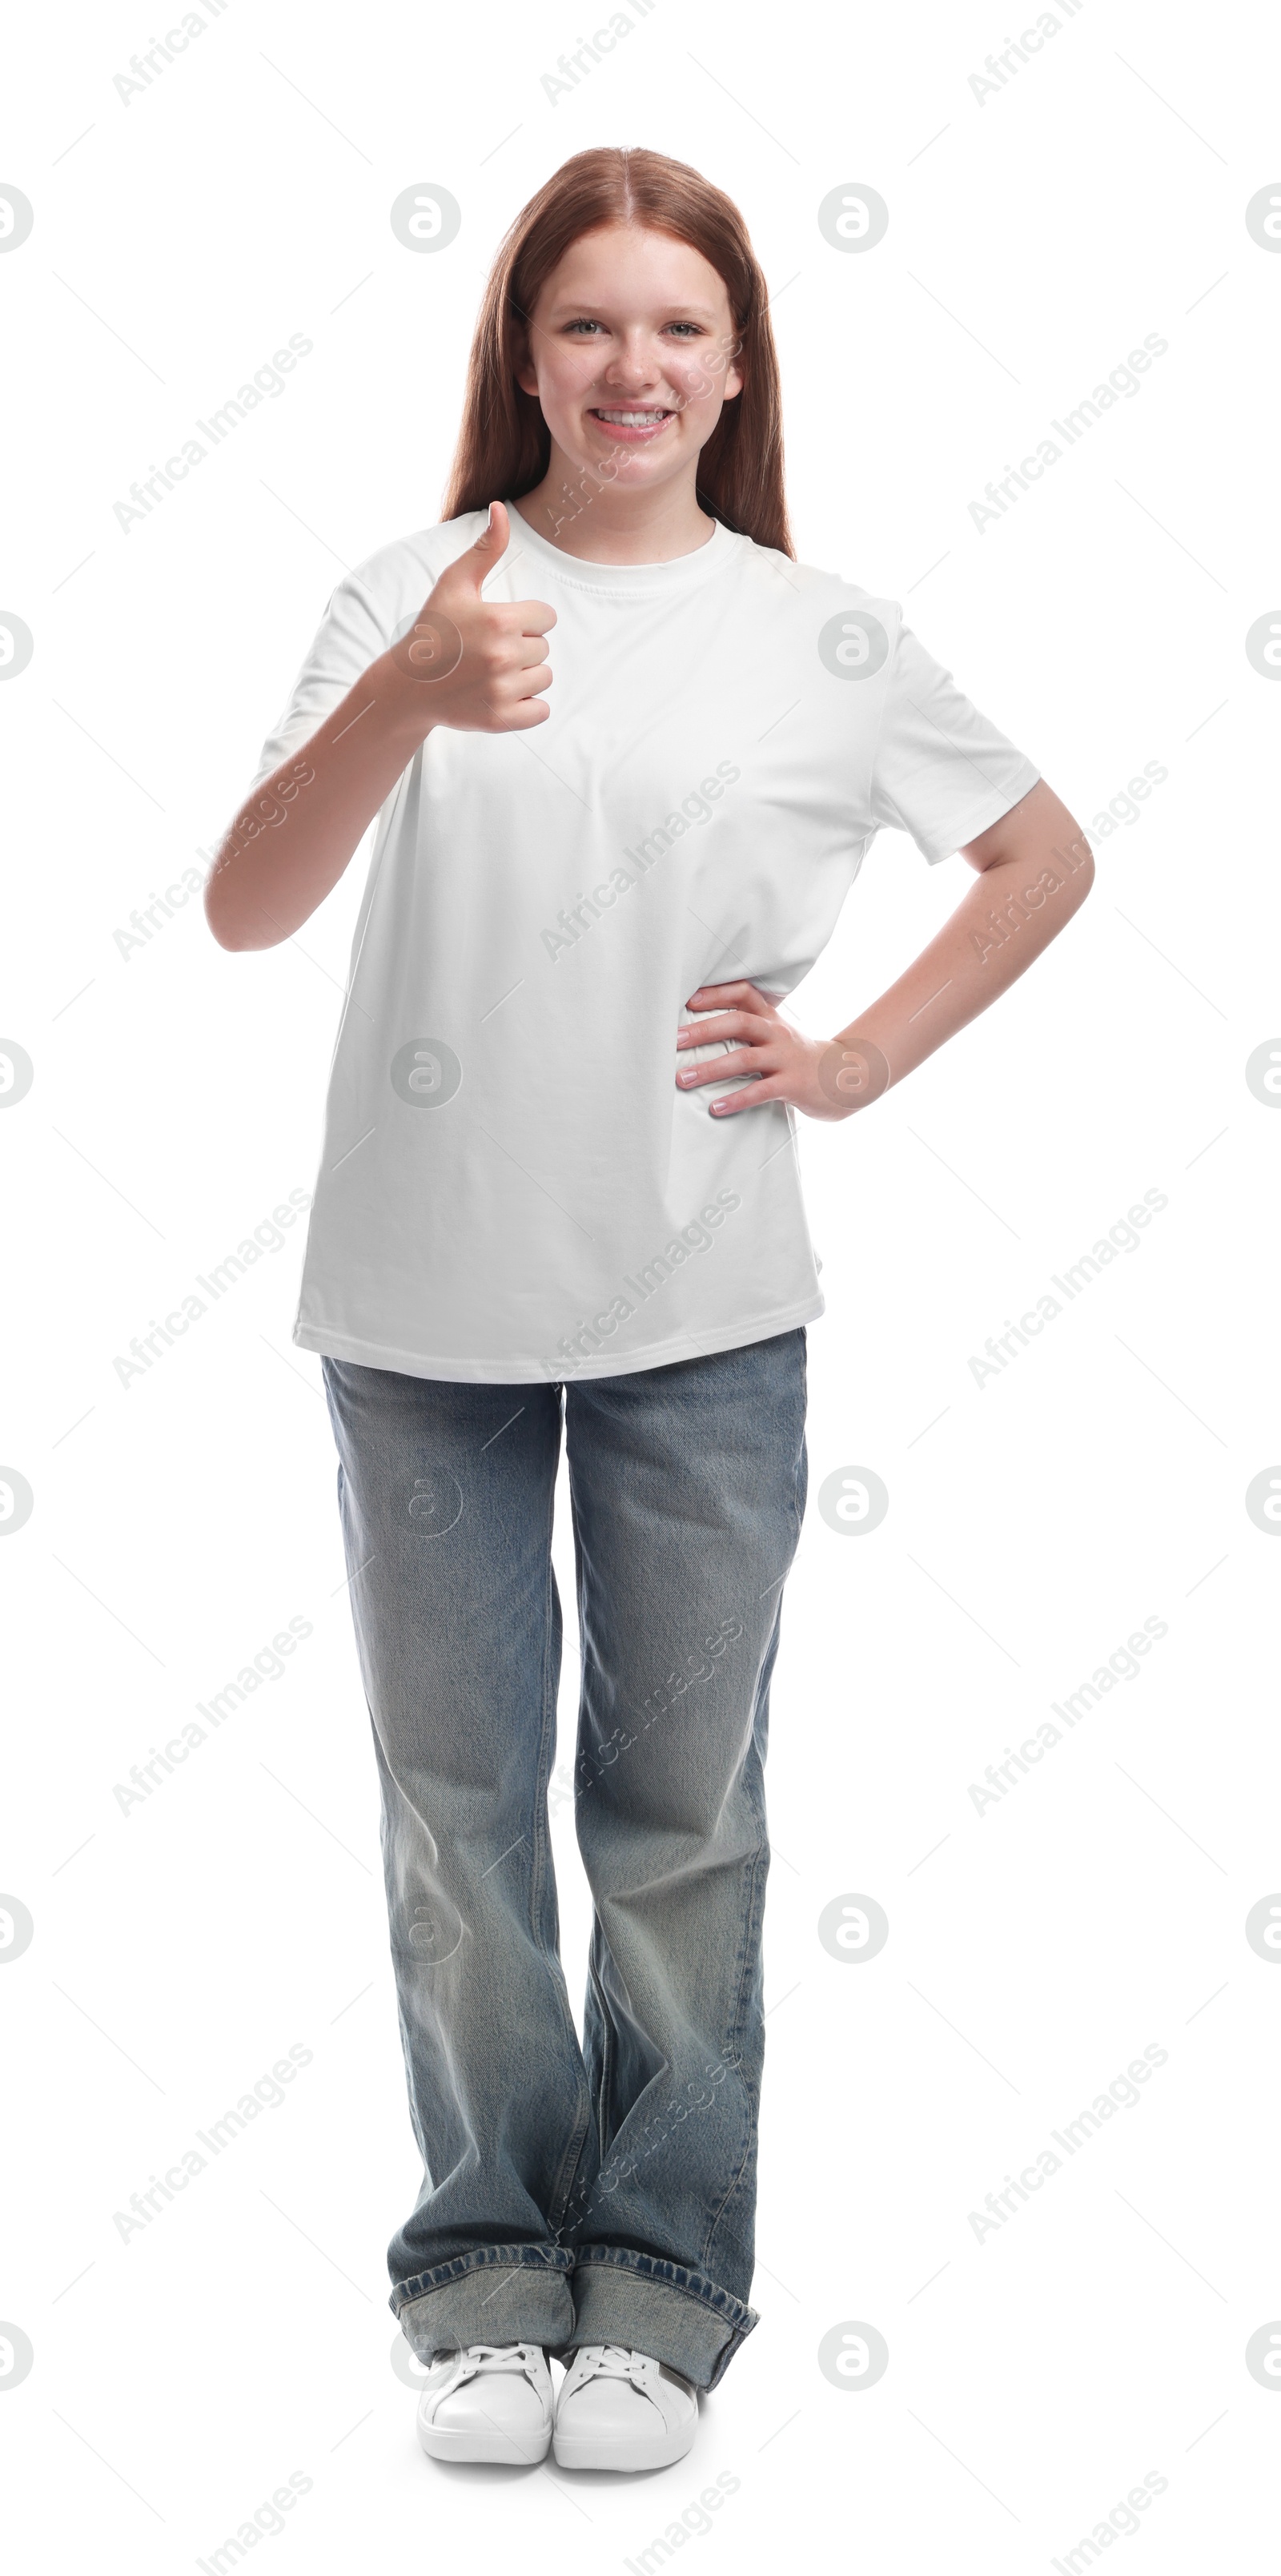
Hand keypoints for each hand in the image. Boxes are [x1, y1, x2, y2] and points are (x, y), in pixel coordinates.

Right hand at [387, 500, 555, 731]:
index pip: (546, 617)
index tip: (497, 626)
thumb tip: (501, 508)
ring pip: (544, 677)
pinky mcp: (502, 719)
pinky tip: (501, 694)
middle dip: (522, 647)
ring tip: (492, 672)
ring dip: (525, 676)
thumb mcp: (454, 584)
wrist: (407, 686)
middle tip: (488, 651)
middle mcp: (504, 656)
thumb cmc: (433, 630)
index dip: (525, 619)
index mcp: (499, 620)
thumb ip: (485, 548)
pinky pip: (541, 710)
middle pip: (544, 648)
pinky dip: (528, 706)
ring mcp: (503, 690)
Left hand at [675, 982, 890, 1120]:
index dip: (716, 993)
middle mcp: (777, 1033)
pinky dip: (737, 1099)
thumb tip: (697, 1032)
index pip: (744, 993)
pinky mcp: (793, 1084)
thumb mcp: (776, 1036)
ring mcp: (786, 1059)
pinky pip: (761, 1091)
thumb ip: (747, 1030)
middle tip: (674, 1040)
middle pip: (739, 1022)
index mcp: (770, 1018)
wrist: (844, 1078)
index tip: (688, 999)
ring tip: (682, 1079)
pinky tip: (716, 1108)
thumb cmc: (796, 1059)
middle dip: (704, 1030)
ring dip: (710, 1069)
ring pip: (745, 1058)